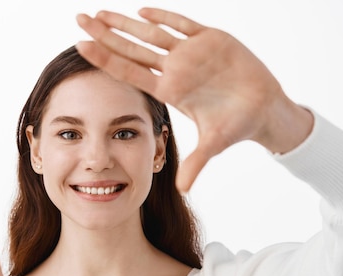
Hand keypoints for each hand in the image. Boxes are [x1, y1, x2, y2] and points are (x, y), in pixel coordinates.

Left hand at [76, 8, 312, 191]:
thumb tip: (182, 190)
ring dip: (126, 23)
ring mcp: (191, 53)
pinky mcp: (211, 39)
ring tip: (100, 12)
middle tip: (79, 19)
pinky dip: (165, 17)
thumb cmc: (237, 125)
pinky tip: (143, 11)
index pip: (129, 72)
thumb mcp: (213, 144)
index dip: (105, 59)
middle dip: (105, 34)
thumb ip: (196, 163)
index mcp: (170, 90)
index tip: (80, 47)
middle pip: (132, 49)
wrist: (264, 109)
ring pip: (152, 33)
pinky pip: (184, 25)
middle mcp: (175, 70)